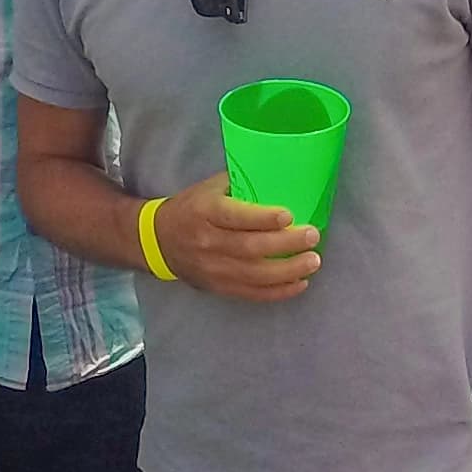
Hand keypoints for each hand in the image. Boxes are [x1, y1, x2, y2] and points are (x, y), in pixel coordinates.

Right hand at [149, 173, 320, 301]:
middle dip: (285, 244)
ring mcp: (213, 269)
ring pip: (254, 275)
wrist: (158, 241)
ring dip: (288, 270)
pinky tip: (300, 283)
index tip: (289, 215)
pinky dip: (278, 291)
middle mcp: (207, 242)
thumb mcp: (209, 188)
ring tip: (313, 262)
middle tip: (312, 236)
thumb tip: (281, 177)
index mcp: (205, 212)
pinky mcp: (218, 287)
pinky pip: (251, 294)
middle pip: (250, 248)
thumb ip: (240, 184)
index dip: (262, 218)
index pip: (235, 217)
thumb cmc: (191, 208)